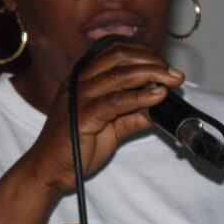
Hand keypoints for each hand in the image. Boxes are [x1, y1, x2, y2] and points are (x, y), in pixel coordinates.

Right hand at [21, 40, 184, 196]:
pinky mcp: (82, 115)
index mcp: (82, 78)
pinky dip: (140, 97)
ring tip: (171, 81)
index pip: (114, 52)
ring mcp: (78, 96)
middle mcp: (79, 81)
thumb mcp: (109, 127)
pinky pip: (116, 101)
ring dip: (151, 74)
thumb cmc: (74, 148)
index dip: (143, 53)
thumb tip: (157, 106)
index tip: (165, 65)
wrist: (49, 171)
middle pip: (119, 57)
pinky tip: (157, 97)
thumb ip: (131, 115)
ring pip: (119, 75)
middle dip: (152, 61)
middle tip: (174, 74)